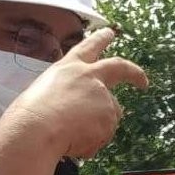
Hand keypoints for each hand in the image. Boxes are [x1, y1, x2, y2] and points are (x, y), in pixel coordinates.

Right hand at [1, 28, 148, 159]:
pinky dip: (92, 142)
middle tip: (143, 81)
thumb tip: (80, 109)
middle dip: (134, 73)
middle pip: (119, 68)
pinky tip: (74, 142)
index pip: (89, 47)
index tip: (110, 32)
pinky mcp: (111, 115)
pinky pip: (104, 134)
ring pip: (110, 114)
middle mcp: (91, 76)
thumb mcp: (47, 93)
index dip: (100, 38)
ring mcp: (104, 95)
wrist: (36, 128)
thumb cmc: (31, 114)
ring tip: (70, 134)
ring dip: (96, 127)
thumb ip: (69, 94)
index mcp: (69, 67)